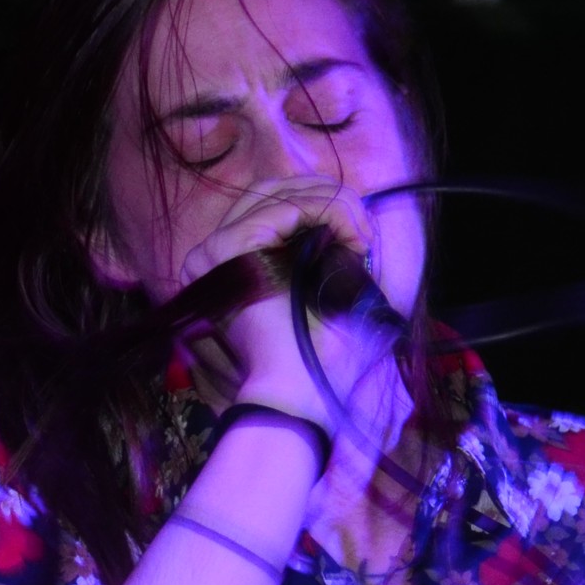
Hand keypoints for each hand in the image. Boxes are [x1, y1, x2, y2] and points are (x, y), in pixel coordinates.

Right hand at [174, 176, 400, 433]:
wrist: (301, 394)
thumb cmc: (318, 357)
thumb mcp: (330, 295)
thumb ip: (332, 256)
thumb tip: (357, 225)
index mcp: (234, 262)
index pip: (274, 203)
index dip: (324, 205)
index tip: (364, 239)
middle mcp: (217, 253)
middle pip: (275, 190)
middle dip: (331, 199)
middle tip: (366, 232)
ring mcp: (217, 250)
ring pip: (281, 192)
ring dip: (335, 205)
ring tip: (363, 237)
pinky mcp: (230, 251)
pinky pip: (287, 207)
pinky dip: (328, 212)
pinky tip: (353, 239)